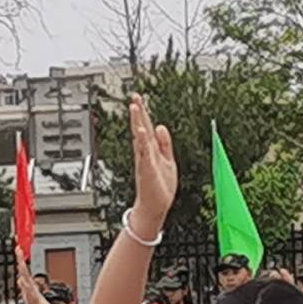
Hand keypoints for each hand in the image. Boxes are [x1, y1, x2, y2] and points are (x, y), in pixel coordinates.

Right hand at [125, 97, 177, 233]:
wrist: (155, 207)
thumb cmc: (160, 188)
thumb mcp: (168, 161)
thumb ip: (165, 144)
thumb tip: (161, 126)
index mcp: (151, 151)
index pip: (146, 127)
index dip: (143, 112)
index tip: (139, 99)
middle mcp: (146, 153)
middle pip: (141, 128)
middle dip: (138, 112)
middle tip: (134, 96)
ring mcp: (145, 160)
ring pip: (140, 137)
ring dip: (138, 122)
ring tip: (135, 107)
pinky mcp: (147, 169)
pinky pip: (144, 152)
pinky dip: (143, 141)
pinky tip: (141, 131)